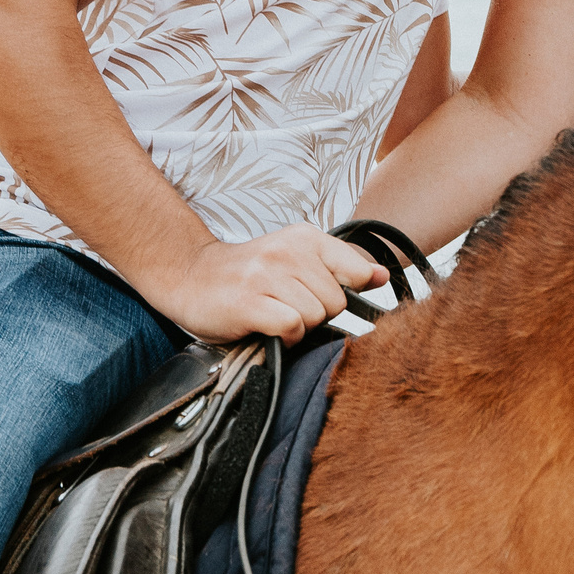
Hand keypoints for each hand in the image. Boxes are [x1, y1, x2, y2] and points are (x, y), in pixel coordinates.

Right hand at [134, 223, 385, 343]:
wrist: (190, 276)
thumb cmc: (248, 274)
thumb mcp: (296, 260)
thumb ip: (340, 267)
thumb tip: (383, 276)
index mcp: (305, 238)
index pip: (356, 270)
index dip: (348, 292)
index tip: (329, 296)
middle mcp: (288, 251)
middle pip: (336, 302)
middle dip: (317, 314)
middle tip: (288, 307)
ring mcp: (267, 275)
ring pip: (315, 316)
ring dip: (298, 326)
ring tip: (274, 314)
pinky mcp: (249, 302)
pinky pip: (292, 327)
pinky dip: (285, 336)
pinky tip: (269, 328)